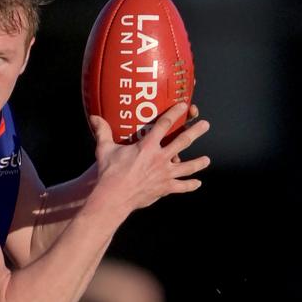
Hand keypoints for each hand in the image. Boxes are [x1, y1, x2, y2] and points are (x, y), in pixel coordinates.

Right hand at [89, 103, 209, 214]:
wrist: (114, 195)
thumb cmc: (109, 172)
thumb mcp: (104, 149)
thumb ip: (102, 132)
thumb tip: (94, 117)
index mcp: (147, 146)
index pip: (164, 124)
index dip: (175, 113)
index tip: (184, 106)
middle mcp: (160, 158)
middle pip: (183, 141)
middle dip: (196, 132)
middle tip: (205, 125)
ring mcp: (165, 174)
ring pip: (187, 166)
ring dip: (199, 162)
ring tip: (207, 159)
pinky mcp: (164, 188)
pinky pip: (181, 186)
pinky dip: (189, 185)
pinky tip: (197, 184)